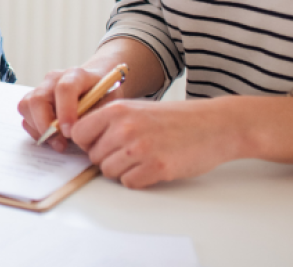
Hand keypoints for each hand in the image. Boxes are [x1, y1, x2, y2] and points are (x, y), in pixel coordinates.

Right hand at [18, 66, 121, 153]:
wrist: (96, 83)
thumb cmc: (104, 95)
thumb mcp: (108, 103)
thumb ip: (94, 115)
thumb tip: (79, 133)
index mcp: (76, 75)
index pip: (65, 88)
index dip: (65, 111)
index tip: (70, 133)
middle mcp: (54, 78)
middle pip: (38, 98)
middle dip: (46, 125)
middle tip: (60, 144)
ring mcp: (41, 87)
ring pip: (26, 106)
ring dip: (38, 128)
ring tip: (57, 142)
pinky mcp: (34, 97)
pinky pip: (25, 113)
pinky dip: (34, 128)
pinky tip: (51, 137)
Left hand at [68, 99, 243, 188]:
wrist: (214, 125)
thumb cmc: (175, 119)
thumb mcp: (136, 108)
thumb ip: (109, 121)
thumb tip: (82, 140)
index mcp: (117, 110)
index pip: (78, 133)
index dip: (88, 142)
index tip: (100, 144)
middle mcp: (124, 128)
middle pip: (94, 156)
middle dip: (108, 158)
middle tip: (131, 153)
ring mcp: (140, 148)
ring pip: (109, 172)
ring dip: (123, 170)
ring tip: (143, 159)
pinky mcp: (156, 167)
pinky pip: (129, 183)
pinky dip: (138, 180)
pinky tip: (153, 167)